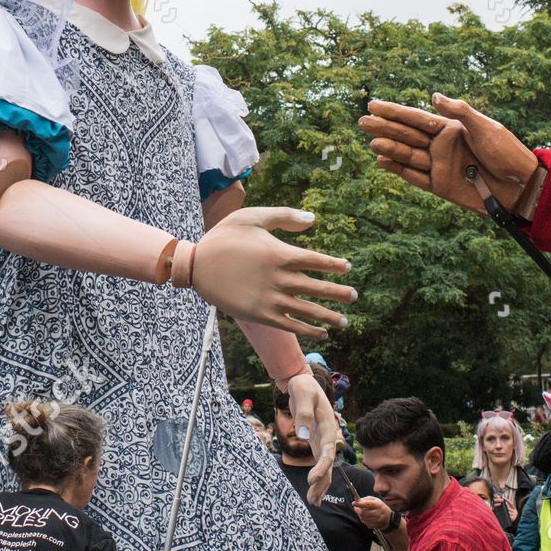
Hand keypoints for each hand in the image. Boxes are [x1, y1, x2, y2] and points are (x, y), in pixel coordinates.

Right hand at [192, 208, 355, 337]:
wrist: (196, 265)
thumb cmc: (224, 237)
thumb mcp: (252, 217)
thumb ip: (284, 216)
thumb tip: (313, 219)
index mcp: (280, 253)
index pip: (317, 260)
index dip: (335, 265)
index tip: (347, 268)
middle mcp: (279, 278)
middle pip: (318, 287)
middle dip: (339, 293)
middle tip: (355, 296)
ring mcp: (271, 299)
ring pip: (308, 310)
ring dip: (329, 317)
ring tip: (344, 321)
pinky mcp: (261, 315)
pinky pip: (291, 326)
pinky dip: (308, 331)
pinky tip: (322, 334)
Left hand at [285, 372, 341, 503]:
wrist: (303, 381)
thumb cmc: (303, 386)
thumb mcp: (302, 394)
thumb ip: (303, 413)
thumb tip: (303, 435)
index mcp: (327, 425)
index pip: (328, 450)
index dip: (322, 467)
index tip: (311, 480)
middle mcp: (328, 435)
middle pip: (329, 463)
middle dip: (322, 482)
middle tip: (313, 500)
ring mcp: (322, 439)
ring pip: (326, 466)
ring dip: (321, 484)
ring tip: (313, 502)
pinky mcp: (315, 441)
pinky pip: (319, 461)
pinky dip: (317, 476)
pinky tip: (313, 490)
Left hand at [352, 496, 393, 531]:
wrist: (388, 518)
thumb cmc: (380, 507)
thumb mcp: (375, 500)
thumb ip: (366, 499)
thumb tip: (357, 500)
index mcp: (378, 505)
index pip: (367, 504)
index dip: (359, 504)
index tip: (353, 503)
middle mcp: (377, 513)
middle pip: (363, 512)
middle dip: (357, 509)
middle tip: (356, 507)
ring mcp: (375, 520)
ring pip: (362, 518)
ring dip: (360, 514)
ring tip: (363, 512)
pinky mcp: (373, 525)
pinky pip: (364, 522)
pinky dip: (363, 519)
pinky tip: (367, 516)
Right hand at [359, 96, 537, 214]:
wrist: (520, 186)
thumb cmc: (507, 153)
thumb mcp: (486, 127)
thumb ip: (459, 112)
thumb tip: (433, 96)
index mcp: (451, 128)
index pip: (416, 117)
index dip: (394, 111)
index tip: (374, 105)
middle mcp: (441, 145)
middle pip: (407, 135)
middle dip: (385, 128)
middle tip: (362, 121)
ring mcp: (439, 165)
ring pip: (408, 155)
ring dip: (389, 148)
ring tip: (371, 141)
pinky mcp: (440, 185)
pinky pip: (414, 176)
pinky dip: (398, 170)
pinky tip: (382, 162)